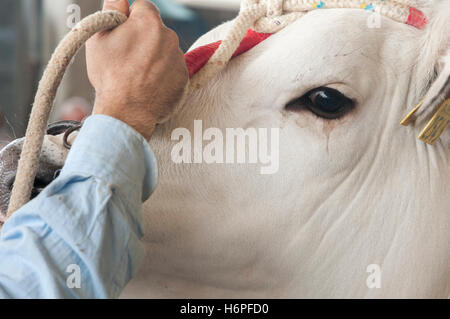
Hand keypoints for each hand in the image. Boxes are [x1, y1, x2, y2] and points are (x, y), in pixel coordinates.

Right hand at [86, 0, 188, 139]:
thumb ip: (112, 9)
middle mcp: (170, 37)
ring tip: (138, 75)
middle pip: (156, 30)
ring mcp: (179, 59)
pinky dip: (163, 75)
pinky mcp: (184, 78)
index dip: (131, 20)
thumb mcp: (99, 36)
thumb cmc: (110, 75)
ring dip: (155, 58)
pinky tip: (149, 85)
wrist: (127, 111)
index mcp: (149, 21)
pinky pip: (173, 70)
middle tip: (128, 59)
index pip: (143, 8)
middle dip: (144, 39)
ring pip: (165, 51)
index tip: (124, 34)